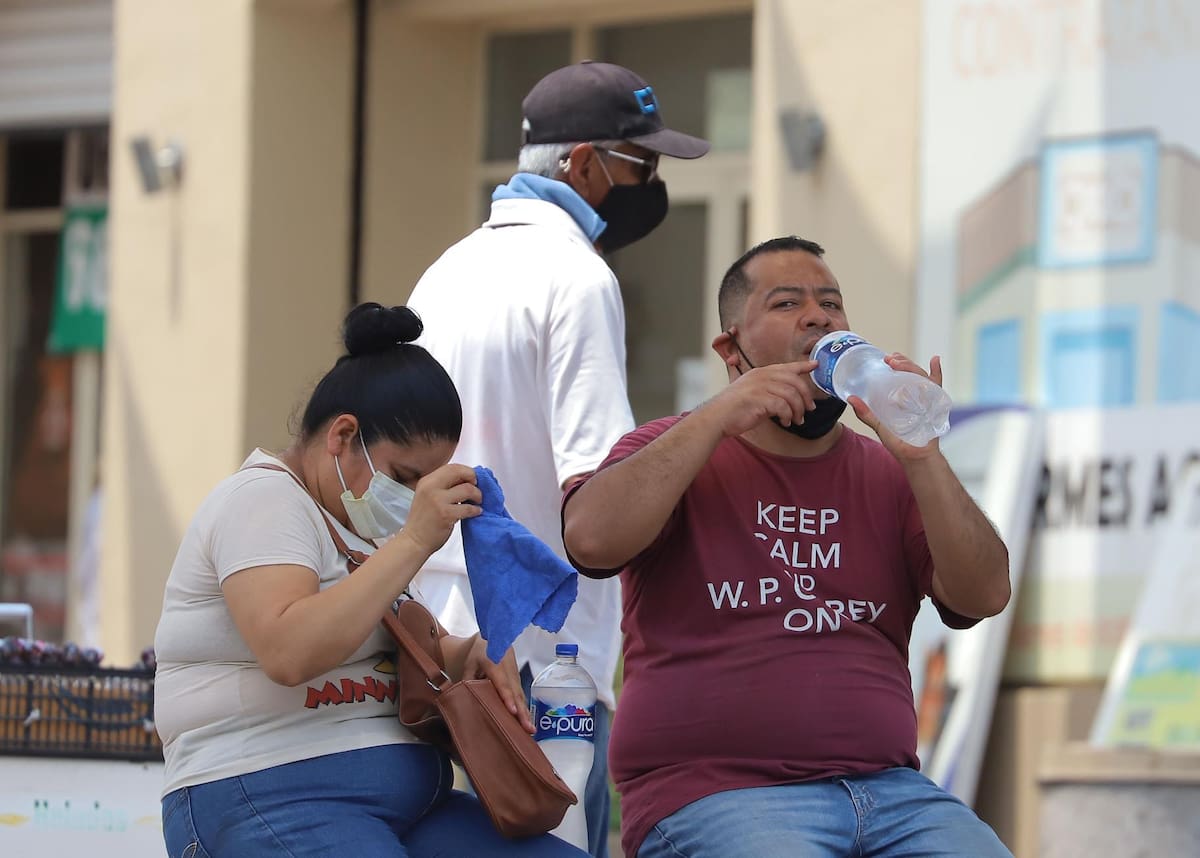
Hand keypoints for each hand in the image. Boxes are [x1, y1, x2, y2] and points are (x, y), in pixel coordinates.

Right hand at [397, 464, 482, 556]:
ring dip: (477, 495)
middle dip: (474, 479)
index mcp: (427, 481)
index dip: (467, 471)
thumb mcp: (428, 496)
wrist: (414, 541)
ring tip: (478, 502)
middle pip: (460, 473)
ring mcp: (438, 501)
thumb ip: (444, 486)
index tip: (473, 479)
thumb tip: (467, 479)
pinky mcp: (446, 515)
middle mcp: (430, 487)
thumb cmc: (424, 521)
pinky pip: (468, 508)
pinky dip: (476, 510)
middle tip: (478, 488)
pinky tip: (476, 512)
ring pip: (467, 489)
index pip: (452, 467)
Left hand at [460, 637, 534, 733]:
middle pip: (516, 692)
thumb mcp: (470, 663)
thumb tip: (462, 698)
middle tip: (527, 728)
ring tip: (530, 729)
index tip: (513, 710)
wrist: (496, 635)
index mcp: (495, 664)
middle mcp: (508, 670)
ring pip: (521, 695)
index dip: (507, 697)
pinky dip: (524, 707)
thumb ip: (468, 679)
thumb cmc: (481, 651)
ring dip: (526, 712)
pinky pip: (521, 694)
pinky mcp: (518, 678)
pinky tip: (526, 720)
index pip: (502, 683)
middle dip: (522, 711)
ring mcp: (515, 674)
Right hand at [698, 335, 819, 436]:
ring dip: (798, 410)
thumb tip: (790, 399)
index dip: (803, 366)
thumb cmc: (735, 408)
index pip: (787, 367)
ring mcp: (760, 387)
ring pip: (791, 395)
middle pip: (794, 381)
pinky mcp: (759, 399)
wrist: (717, 417)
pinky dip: (788, 416)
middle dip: (806, 396)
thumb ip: (770, 391)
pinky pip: (783, 407)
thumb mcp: (753, 393)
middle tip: (809, 409)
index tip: (815, 365)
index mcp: (761, 372)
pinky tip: (786, 422)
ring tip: (797, 420)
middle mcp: (762, 376)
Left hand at [848, 353, 943, 461]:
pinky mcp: (935, 404)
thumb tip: (850, 398)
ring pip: (921, 376)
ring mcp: (927, 398)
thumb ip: (866, 413)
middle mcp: (916, 394)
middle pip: (911, 371)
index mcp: (903, 396)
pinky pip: (938, 386)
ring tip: (898, 363)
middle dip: (901, 362)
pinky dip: (938, 372)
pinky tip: (934, 360)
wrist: (915, 458)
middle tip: (888, 359)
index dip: (896, 363)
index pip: (901, 374)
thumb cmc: (899, 443)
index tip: (885, 358)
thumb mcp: (880, 425)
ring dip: (911, 366)